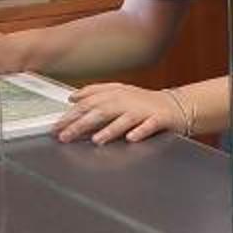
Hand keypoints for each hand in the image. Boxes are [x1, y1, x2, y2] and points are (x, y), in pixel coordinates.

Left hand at [53, 83, 193, 145]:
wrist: (176, 105)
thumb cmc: (144, 103)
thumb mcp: (119, 94)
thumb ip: (95, 95)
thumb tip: (72, 98)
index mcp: (116, 93)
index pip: (89, 102)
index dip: (71, 113)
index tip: (56, 125)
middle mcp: (127, 100)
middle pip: (102, 111)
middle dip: (82, 123)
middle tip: (66, 135)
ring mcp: (144, 110)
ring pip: (124, 119)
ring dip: (110, 129)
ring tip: (96, 139)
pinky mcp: (159, 119)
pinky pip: (149, 125)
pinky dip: (140, 131)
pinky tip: (131, 138)